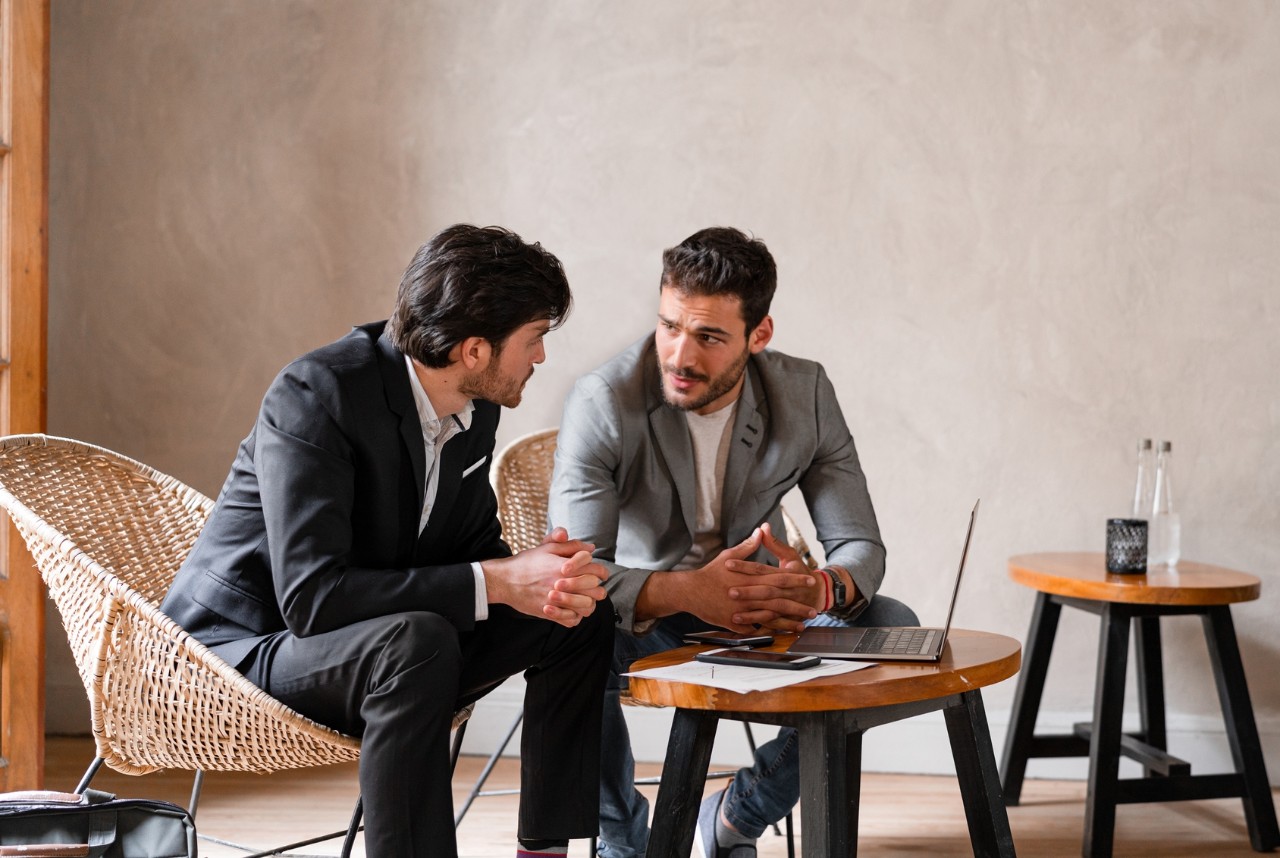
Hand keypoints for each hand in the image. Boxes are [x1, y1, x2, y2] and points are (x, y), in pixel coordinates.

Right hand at [482, 535, 608, 627]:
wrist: (504, 580)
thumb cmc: (526, 562)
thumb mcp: (547, 547)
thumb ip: (570, 545)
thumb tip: (591, 548)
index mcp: (565, 566)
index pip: (595, 570)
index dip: (602, 572)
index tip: (601, 574)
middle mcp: (563, 584)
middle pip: (595, 590)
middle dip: (597, 588)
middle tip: (595, 588)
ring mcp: (557, 600)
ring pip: (586, 607)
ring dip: (589, 603)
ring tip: (586, 600)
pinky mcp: (549, 613)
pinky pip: (571, 620)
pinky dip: (575, 617)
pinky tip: (572, 610)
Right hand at [659, 528, 816, 633]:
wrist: (690, 591)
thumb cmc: (711, 573)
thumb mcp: (729, 555)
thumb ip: (748, 546)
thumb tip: (761, 530)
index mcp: (751, 577)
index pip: (779, 577)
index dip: (796, 579)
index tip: (810, 581)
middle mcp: (749, 594)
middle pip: (779, 600)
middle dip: (798, 605)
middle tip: (814, 609)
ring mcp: (743, 610)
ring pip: (771, 617)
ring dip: (788, 621)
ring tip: (803, 624)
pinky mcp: (736, 623)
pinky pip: (756, 628)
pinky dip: (769, 631)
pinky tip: (780, 634)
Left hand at [722, 522, 824, 631]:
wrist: (819, 593)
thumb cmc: (800, 571)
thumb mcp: (790, 555)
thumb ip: (774, 543)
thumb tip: (763, 527)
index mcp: (787, 572)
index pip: (763, 569)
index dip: (745, 566)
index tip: (727, 563)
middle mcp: (788, 589)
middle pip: (766, 590)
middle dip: (748, 591)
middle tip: (729, 591)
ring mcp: (788, 604)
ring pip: (769, 609)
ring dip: (752, 612)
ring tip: (733, 612)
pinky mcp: (787, 616)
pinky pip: (772, 623)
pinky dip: (758, 624)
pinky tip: (743, 624)